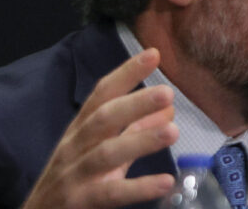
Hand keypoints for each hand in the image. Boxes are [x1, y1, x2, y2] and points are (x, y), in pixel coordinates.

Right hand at [22, 48, 178, 208]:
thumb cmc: (74, 182)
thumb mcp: (102, 151)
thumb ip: (133, 130)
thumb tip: (168, 109)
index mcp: (81, 130)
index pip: (102, 94)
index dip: (127, 73)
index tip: (153, 54)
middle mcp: (75, 147)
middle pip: (103, 119)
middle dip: (134, 103)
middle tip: (167, 91)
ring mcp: (75, 175)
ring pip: (106, 153)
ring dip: (140, 140)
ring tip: (173, 132)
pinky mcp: (79, 203)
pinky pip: (110, 194)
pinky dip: (138, 187)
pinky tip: (165, 182)